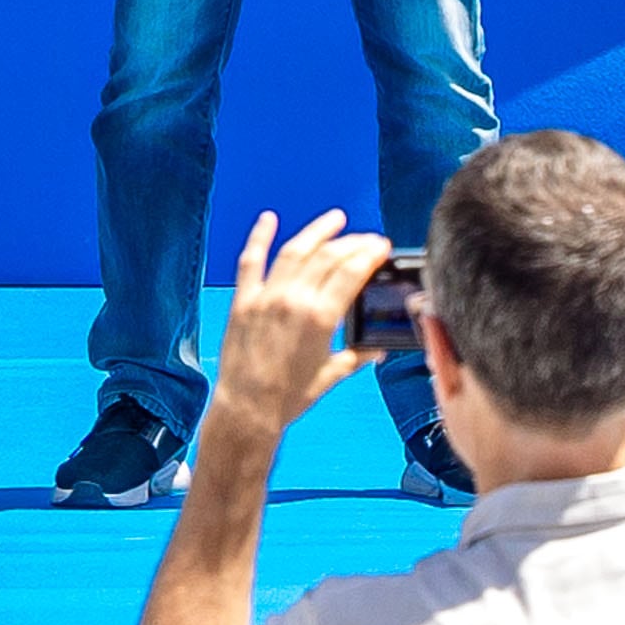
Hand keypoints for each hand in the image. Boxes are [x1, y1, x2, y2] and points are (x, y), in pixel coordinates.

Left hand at [208, 211, 391, 438]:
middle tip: (367, 238)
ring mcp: (265, 296)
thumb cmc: (290, 395)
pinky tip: (268, 218)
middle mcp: (293, 300)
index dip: (368, 255)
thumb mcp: (331, 375)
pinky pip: (251, 261)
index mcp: (320, 318)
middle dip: (350, 243)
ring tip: (334, 220)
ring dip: (315, 232)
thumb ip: (355, 356)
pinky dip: (259, 237)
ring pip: (293, 252)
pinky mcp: (242, 299)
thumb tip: (376, 347)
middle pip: (326, 258)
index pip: (349, 273)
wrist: (247, 406)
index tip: (381, 246)